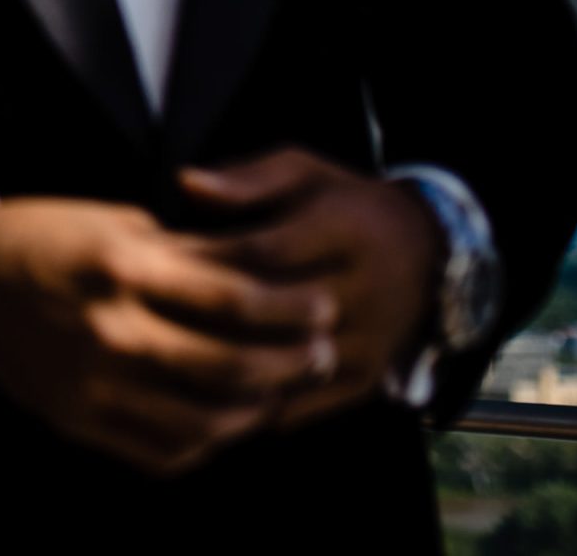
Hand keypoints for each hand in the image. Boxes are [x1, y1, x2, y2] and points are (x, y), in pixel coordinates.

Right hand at [0, 196, 337, 475]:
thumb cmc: (46, 238)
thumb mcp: (117, 224)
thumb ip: (188, 253)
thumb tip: (263, 274)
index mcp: (125, 267)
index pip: (234, 297)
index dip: (290, 307)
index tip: (323, 306)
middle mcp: (113, 329)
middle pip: (230, 365)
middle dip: (290, 363)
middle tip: (321, 353)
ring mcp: (95, 383)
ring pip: (204, 422)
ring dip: (255, 411)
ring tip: (278, 392)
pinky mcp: (80, 420)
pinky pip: (162, 450)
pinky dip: (206, 443)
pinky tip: (225, 421)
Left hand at [178, 149, 444, 430]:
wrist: (430, 256)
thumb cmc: (345, 204)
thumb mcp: (305, 173)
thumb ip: (248, 179)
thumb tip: (183, 182)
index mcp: (344, 231)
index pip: (261, 253)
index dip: (204, 260)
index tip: (154, 261)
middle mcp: (362, 290)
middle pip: (269, 315)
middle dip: (202, 314)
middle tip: (146, 314)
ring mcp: (367, 342)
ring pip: (281, 365)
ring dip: (222, 366)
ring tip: (164, 358)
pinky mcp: (365, 380)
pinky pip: (300, 403)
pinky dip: (250, 403)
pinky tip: (202, 394)